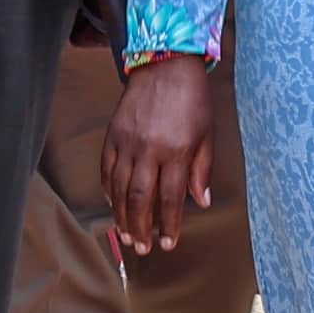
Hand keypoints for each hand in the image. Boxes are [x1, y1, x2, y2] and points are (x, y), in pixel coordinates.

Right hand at [104, 52, 217, 258]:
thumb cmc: (193, 100)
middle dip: (140, 228)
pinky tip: (113, 205)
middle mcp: (149, 150)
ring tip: (126, 235)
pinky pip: (107, 169)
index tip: (168, 243)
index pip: (170, 198)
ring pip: (120, 189)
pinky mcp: (113, 134)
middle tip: (141, 248)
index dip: (169, 225)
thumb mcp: (206, 135)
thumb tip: (201, 202)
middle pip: (140, 200)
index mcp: (176, 152)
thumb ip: (201, 171)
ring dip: (122, 216)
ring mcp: (128, 142)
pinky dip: (108, 190)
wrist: (167, 64)